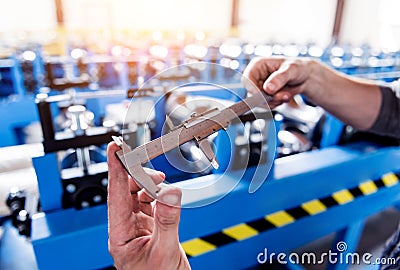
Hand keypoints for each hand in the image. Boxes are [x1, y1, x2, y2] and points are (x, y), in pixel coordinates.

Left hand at [107, 142, 190, 269]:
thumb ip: (168, 221)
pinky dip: (159, 194)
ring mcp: (137, 226)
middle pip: (126, 191)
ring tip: (163, 186)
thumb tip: (170, 192)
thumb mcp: (165, 251)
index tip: (115, 149)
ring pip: (138, 194)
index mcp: (120, 235)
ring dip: (151, 186)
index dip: (115, 169)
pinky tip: (166, 195)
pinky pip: (151, 201)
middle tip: (156, 172)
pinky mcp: (150, 225)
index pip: (115, 195)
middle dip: (139, 177)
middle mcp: (125, 227)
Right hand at [242, 57, 316, 107]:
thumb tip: (268, 88)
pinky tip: (284, 98)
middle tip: (283, 96)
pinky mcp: (264, 96)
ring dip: (273, 102)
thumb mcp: (291, 70)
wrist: (305, 77)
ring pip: (259, 102)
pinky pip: (265, 105)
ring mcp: (259, 87)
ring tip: (286, 95)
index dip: (253, 89)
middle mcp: (256, 77)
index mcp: (258, 65)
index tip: (264, 97)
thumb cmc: (298, 68)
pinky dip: (275, 104)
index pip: (247, 79)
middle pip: (252, 93)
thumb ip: (279, 78)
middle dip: (268, 98)